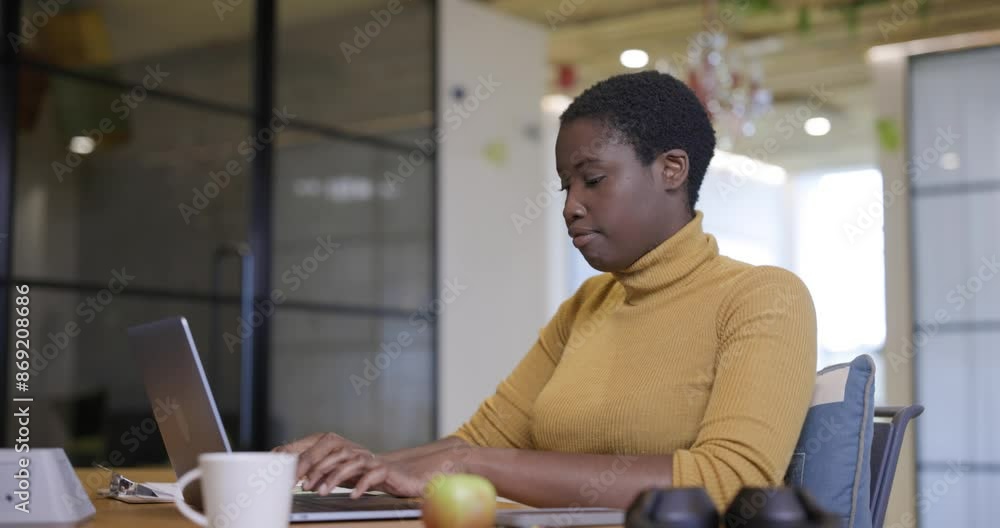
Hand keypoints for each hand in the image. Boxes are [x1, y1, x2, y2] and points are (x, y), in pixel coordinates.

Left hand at [273, 433, 476, 498]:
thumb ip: (322, 470)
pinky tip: (352, 495)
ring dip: (334, 477)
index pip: (320, 445)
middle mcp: (357, 449)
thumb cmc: (367, 475)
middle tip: (302, 485)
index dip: (304, 456)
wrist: (403, 477)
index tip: (289, 473)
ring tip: (321, 491)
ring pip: (350, 462)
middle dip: (315, 467)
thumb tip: (294, 474)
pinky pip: (372, 475)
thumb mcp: (342, 472)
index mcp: (344, 447)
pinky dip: (361, 484)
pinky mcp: (385, 470)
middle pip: (333, 452)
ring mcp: (371, 459)